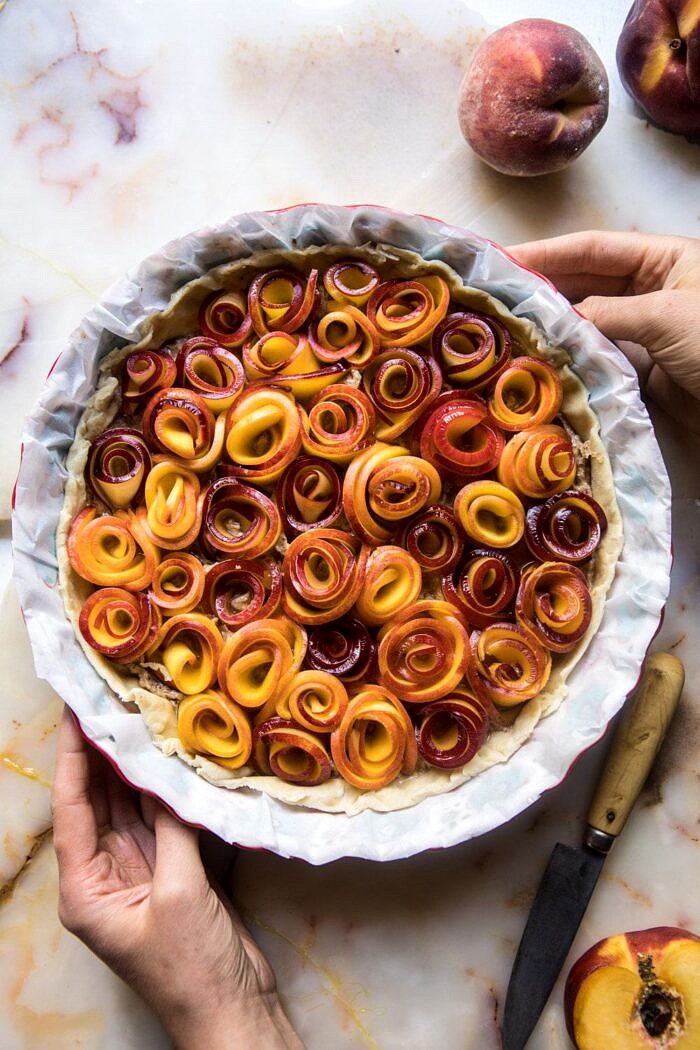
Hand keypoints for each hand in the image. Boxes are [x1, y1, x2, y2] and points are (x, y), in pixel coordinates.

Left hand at [52, 708, 301, 1049]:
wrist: (232, 1009)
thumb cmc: (191, 966)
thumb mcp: (179, 894)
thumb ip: (172, 831)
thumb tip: (167, 773)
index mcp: (85, 889)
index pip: (73, 808)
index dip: (76, 757)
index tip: (78, 711)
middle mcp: (105, 875)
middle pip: (99, 801)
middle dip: (104, 753)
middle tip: (112, 700)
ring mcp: (141, 872)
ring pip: (132, 806)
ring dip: (136, 767)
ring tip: (140, 716)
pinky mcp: (174, 872)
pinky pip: (164, 820)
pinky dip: (168, 791)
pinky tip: (173, 758)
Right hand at [507, 231, 699, 429]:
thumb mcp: (666, 317)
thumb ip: (606, 314)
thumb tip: (554, 321)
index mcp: (664, 259)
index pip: (593, 248)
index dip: (546, 252)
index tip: (502, 259)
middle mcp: (649, 290)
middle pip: (584, 284)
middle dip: (541, 291)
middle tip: (491, 299)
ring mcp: (643, 331)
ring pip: (585, 325)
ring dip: (550, 330)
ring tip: (504, 331)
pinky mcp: (641, 371)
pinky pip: (596, 360)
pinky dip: (568, 362)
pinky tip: (537, 363)